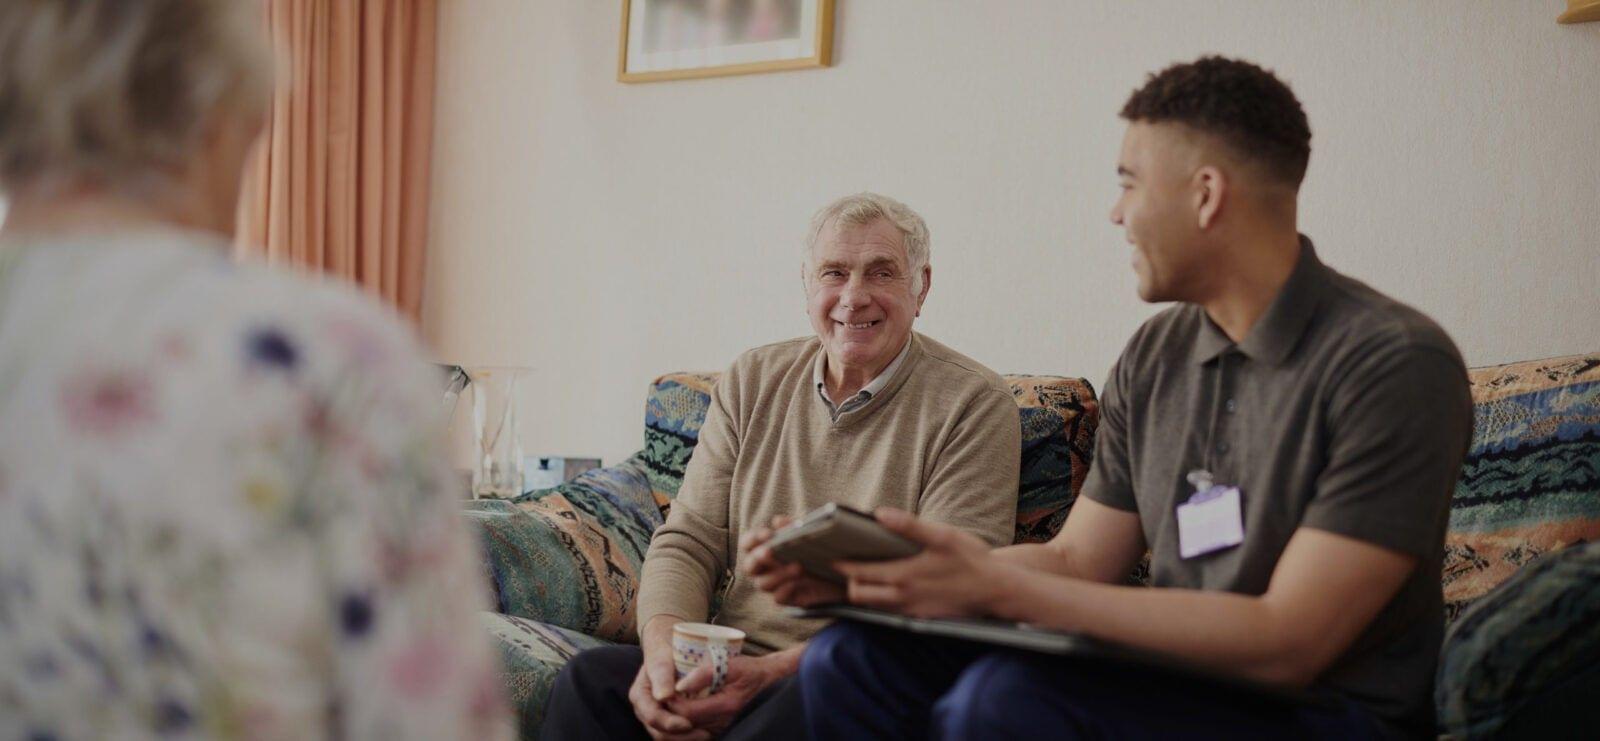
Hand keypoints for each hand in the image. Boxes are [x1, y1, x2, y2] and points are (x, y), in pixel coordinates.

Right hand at [629, 617, 709, 740]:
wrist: (668, 648)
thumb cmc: (664, 650)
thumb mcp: (661, 656)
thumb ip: (661, 673)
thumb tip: (663, 696)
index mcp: (640, 695)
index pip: (652, 717)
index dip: (670, 723)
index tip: (688, 723)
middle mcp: (645, 710)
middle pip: (660, 733)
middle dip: (682, 736)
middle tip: (705, 733)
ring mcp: (655, 717)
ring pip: (668, 738)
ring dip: (687, 739)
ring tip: (707, 734)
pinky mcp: (667, 720)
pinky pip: (676, 736)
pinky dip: (689, 736)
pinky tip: (705, 731)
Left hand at [666, 653, 784, 735]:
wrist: (768, 679)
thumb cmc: (748, 669)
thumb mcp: (728, 663)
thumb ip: (703, 673)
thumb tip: (679, 685)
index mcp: (726, 705)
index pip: (688, 712)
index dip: (672, 703)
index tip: (665, 690)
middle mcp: (724, 721)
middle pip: (686, 725)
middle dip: (670, 713)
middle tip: (662, 697)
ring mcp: (723, 728)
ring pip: (690, 733)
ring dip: (676, 721)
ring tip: (669, 705)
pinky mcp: (721, 730)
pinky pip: (697, 733)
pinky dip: (686, 725)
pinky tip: (680, 712)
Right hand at [741, 515, 844, 606]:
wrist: (842, 572)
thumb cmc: (817, 547)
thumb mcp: (807, 534)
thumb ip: (791, 527)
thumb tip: (777, 521)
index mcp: (765, 549)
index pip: (748, 544)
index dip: (752, 539)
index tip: (766, 534)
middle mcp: (765, 569)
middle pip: (750, 566)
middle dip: (758, 558)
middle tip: (770, 551)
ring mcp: (776, 585)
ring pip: (763, 583)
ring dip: (778, 574)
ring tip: (798, 566)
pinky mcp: (788, 598)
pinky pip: (779, 598)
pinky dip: (786, 590)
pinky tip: (798, 583)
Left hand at [835, 507, 1011, 618]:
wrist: (997, 591)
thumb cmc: (972, 560)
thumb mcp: (942, 536)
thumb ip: (908, 526)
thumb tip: (879, 514)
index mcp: (904, 576)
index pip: (859, 574)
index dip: (842, 566)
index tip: (830, 557)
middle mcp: (903, 598)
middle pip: (859, 595)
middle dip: (848, 581)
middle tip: (845, 566)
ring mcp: (911, 611)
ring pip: (873, 606)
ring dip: (864, 592)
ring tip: (862, 575)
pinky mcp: (921, 619)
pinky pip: (890, 612)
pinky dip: (881, 601)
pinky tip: (888, 586)